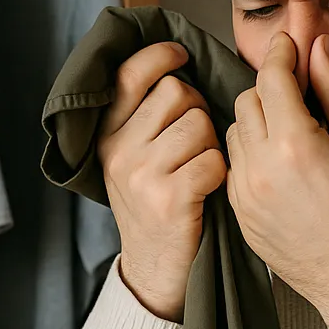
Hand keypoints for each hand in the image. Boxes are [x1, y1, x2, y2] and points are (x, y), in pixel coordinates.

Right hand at [98, 42, 226, 321]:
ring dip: (212, 144)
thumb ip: (145, 118)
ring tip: (200, 170)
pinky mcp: (169, 198)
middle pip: (177, 92)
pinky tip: (208, 191)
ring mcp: (141, 174)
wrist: (154, 273)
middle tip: (196, 140)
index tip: (179, 55)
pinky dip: (221, 173)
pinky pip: (213, 160)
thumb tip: (179, 66)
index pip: (129, 74)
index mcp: (106, 136)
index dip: (159, 56)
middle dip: (198, 109)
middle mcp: (118, 151)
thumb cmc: (156, 209)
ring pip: (199, 123)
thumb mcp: (133, 161)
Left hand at [226, 33, 328, 326]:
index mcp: (296, 145)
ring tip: (292, 134)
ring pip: (235, 132)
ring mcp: (244, 195)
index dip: (281, 53)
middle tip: (299, 95)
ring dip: (258, 123)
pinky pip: (233, 166)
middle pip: (247, 100)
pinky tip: (281, 165)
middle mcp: (261, 169)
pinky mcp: (239, 215)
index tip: (290, 45)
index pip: (272, 78)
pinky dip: (251, 155)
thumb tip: (318, 48)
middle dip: (270, 89)